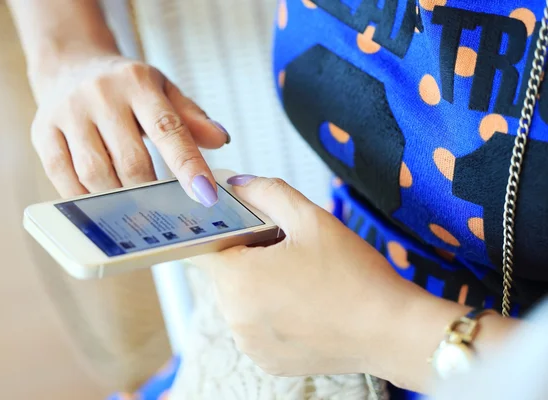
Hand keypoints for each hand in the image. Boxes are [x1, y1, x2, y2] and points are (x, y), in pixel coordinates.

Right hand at [30, 54, 228, 203]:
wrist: (71, 64)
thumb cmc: (125, 85)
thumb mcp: (163, 90)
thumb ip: (191, 117)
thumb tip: (220, 140)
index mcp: (137, 82)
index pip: (168, 129)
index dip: (189, 166)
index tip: (206, 195)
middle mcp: (100, 94)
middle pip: (130, 161)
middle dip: (150, 192)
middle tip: (162, 209)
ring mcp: (67, 112)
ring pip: (95, 174)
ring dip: (117, 199)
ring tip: (132, 208)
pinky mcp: (42, 131)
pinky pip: (62, 175)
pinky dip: (83, 196)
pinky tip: (99, 202)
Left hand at [193, 175, 422, 376]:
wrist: (393, 332)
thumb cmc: (356, 277)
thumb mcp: (311, 219)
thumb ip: (267, 193)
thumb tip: (237, 184)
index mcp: (239, 280)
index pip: (200, 247)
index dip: (217, 230)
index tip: (238, 224)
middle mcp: (235, 317)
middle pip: (223, 274)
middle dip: (247, 256)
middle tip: (286, 250)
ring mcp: (250, 344)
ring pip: (240, 301)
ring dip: (258, 286)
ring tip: (300, 280)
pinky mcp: (267, 362)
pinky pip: (255, 327)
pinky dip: (270, 314)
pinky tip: (303, 306)